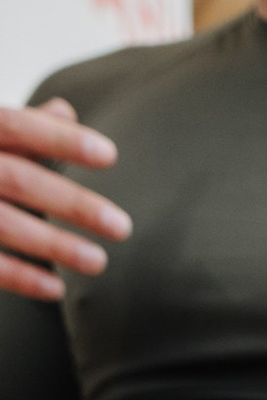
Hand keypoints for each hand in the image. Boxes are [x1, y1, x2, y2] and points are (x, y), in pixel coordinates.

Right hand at [1, 99, 129, 302]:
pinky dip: (21, 277)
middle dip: (72, 203)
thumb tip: (64, 111)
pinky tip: (56, 288)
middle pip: (17, 178)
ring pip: (4, 223)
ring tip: (98, 261)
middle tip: (122, 227)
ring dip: (54, 245)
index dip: (60, 139)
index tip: (110, 155)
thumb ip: (13, 127)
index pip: (14, 125)